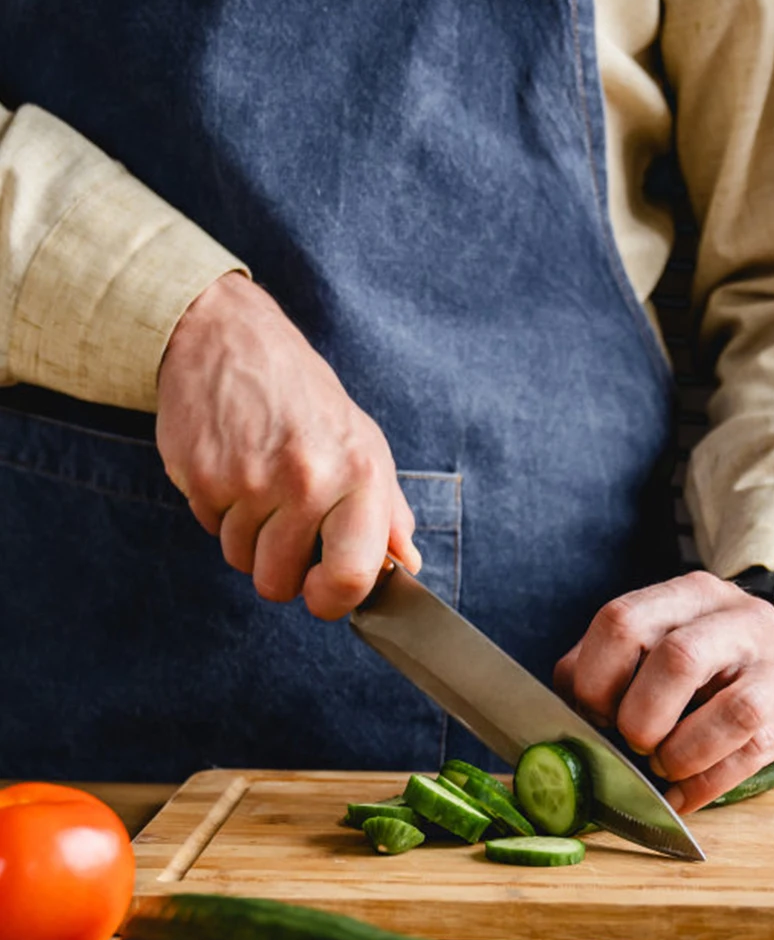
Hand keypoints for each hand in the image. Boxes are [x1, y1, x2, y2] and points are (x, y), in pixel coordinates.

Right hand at [156, 273, 420, 619]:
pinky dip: (219, 513)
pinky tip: (232, 470)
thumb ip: (388, 512)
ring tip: (260, 487)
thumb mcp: (364, 444)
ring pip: (242, 561)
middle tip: (286, 524)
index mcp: (360, 474)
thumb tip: (407, 565)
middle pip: (281, 582)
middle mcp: (307, 479)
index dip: (333, 601)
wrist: (227, 338)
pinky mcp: (201, 476)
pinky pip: (210, 530)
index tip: (323, 594)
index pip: (352, 576)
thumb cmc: (303, 397)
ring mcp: (249, 480)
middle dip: (281, 567)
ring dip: (248, 538)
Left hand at [554, 572, 773, 812]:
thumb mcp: (663, 640)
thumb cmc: (715, 664)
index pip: (624, 621)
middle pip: (678, 659)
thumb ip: (606, 663)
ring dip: (682, 754)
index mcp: (689, 596)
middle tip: (635, 741)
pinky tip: (683, 797)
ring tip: (665, 767)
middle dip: (642, 717)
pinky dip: (707, 785)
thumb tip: (562, 705)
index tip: (595, 712)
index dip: (597, 678)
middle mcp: (738, 621)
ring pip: (732, 712)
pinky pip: (754, 754)